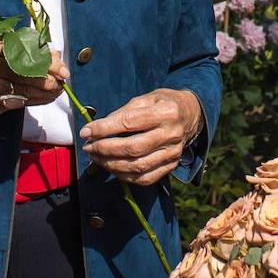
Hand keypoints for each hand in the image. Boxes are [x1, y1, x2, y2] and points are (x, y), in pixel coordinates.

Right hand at [0, 42, 69, 124]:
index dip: (44, 58)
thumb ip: (20, 51)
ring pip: (24, 89)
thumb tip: (53, 54)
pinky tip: (46, 98)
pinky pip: (18, 102)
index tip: (59, 62)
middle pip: (25, 71)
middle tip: (63, 78)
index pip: (22, 51)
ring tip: (59, 89)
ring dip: (45, 91)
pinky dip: (35, 100)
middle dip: (48, 76)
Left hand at [79, 89, 201, 185]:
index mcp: (166, 112)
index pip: (129, 123)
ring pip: (137, 166)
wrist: (191, 115)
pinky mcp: (171, 166)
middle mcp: (171, 134)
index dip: (104, 129)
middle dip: (105, 149)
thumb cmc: (164, 103)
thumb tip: (98, 128)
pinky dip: (124, 176)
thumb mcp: (146, 98)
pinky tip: (112, 167)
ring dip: (111, 165)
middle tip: (89, 147)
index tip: (87, 132)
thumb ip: (123, 112)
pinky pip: (145, 178)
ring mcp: (173, 153)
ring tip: (96, 158)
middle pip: (133, 148)